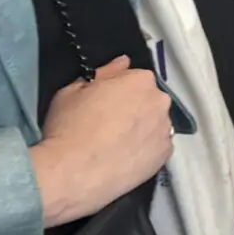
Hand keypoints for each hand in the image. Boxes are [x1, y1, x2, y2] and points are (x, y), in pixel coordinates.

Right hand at [28, 59, 172, 227]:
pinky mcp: (164, 155)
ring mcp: (165, 129)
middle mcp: (160, 101)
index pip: (134, 78)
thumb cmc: (68, 128)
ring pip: (155, 124)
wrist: (71, 172)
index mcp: (140, 80)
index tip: (103, 104)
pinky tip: (124, 158)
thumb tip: (123, 62)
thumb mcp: (73, 91)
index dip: (118, 91)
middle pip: (149, 100)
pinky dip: (145, 150)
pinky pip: (156, 147)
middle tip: (109, 125)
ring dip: (142, 129)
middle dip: (134, 108)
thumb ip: (104, 72)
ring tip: (116, 145)